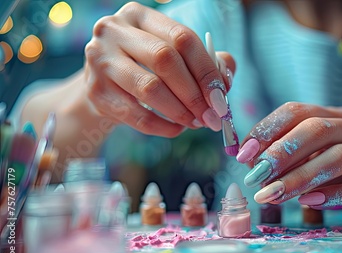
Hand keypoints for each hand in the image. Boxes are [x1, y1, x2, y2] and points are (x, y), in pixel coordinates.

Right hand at [83, 2, 234, 136]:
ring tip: (196, 123)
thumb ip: (205, 61)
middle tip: (212, 116)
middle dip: (194, 93)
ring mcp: (100, 60)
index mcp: (139, 15)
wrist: (101, 87)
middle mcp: (114, 30)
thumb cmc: (144, 68)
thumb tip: (226, 81)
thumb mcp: (172, 55)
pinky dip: (163, 126)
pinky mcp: (95, 92)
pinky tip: (177, 129)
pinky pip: (137, 115)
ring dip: (180, 111)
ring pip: (150, 88)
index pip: (182, 37)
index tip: (222, 96)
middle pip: (165, 59)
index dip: (206, 69)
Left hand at [237, 102, 341, 218]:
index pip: (298, 111)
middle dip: (283, 153)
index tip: (243, 154)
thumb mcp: (312, 157)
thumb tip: (246, 157)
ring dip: (302, 177)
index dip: (267, 129)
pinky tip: (309, 202)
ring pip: (340, 157)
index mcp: (336, 115)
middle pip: (319, 130)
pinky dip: (333, 195)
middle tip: (256, 176)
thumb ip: (284, 153)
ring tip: (275, 194)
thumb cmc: (340, 173)